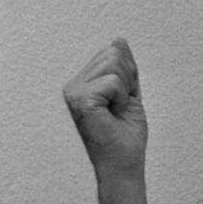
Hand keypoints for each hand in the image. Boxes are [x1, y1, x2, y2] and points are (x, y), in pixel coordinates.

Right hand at [64, 38, 149, 203]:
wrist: (123, 163)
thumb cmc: (125, 134)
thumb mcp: (129, 92)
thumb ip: (124, 68)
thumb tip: (118, 40)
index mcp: (83, 82)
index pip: (114, 52)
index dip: (129, 76)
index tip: (122, 101)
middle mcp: (73, 84)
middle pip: (114, 54)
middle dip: (128, 81)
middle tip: (120, 108)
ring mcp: (73, 91)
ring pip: (114, 63)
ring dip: (125, 90)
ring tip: (116, 111)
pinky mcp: (79, 99)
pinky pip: (113, 81)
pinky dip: (122, 98)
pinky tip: (113, 115)